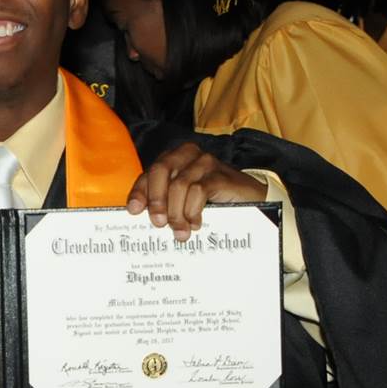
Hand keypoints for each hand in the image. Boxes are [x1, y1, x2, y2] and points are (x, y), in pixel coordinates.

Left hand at [125, 141, 267, 240]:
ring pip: (179, 184)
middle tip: (158, 223)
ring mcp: (205, 162)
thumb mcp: (185, 199)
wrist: (252, 198)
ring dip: (176, 212)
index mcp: (174, 159)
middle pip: (160, 171)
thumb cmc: (214, 200)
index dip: (140, 191)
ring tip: (181, 232)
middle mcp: (187, 155)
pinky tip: (196, 224)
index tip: (134, 210)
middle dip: (155, 199)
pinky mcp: (220, 174)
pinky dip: (193, 210)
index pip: (150, 173)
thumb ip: (167, 202)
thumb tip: (145, 219)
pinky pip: (198, 190)